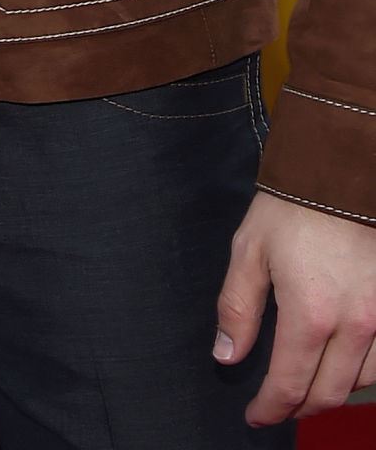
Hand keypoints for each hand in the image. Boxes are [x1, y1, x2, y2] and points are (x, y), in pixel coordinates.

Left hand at [217, 190, 375, 424]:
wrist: (339, 172)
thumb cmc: (290, 209)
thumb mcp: (249, 252)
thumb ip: (237, 309)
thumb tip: (226, 356)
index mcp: (310, 315)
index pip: (289, 384)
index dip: (270, 408)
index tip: (255, 416)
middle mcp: (353, 325)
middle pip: (329, 393)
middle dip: (299, 407)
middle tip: (278, 407)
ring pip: (362, 382)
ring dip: (333, 392)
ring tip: (307, 388)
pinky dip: (363, 372)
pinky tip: (344, 365)